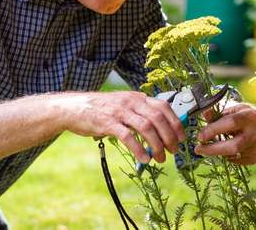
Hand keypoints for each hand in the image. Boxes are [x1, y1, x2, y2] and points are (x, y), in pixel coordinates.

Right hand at [59, 91, 185, 163]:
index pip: (163, 106)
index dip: (175, 122)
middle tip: (173, 151)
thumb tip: (160, 128)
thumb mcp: (122, 105)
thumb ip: (139, 112)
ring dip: (157, 145)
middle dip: (169, 136)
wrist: (74, 108)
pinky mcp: (107, 123)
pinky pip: (128, 136)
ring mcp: (119, 112)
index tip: (181, 137)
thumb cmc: (100, 109)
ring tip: (160, 158)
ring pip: (146, 127)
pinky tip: (144, 159)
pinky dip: (139, 149)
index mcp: (136, 97)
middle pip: (158, 118)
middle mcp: (130, 102)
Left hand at [194, 103, 255, 164]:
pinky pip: (239, 161)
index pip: (231, 123)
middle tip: (198, 149)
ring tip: (212, 147)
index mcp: (250, 115)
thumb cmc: (240, 115)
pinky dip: (229, 157)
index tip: (199, 137)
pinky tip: (226, 151)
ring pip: (234, 155)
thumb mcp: (229, 110)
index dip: (213, 130)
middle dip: (213, 149)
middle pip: (234, 146)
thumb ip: (216, 114)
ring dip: (219, 152)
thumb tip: (203, 112)